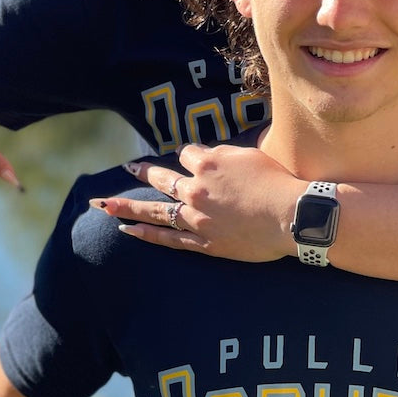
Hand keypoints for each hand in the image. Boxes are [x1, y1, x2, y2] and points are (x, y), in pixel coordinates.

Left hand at [92, 142, 302, 261]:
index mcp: (208, 164)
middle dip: (143, 171)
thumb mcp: (252, 154)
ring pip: (156, 209)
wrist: (294, 216)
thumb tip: (205, 155)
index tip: (196, 160)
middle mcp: (196, 190)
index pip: (189, 155)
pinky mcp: (205, 242)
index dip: (193, 157)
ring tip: (104, 204)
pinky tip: (128, 230)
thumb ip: (224, 154)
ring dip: (128, 205)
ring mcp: (197, 218)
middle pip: (162, 178)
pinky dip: (146, 234)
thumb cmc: (279, 182)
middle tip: (127, 167)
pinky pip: (168, 239)